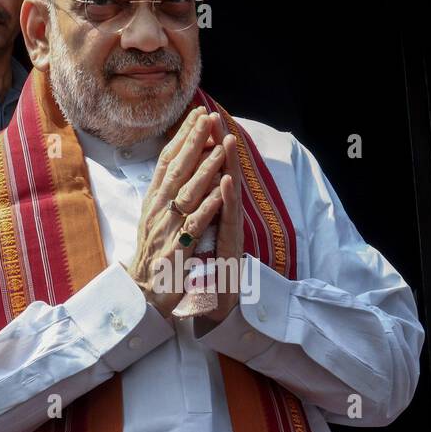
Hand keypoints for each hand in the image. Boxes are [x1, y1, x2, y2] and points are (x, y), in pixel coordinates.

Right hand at [126, 107, 227, 316]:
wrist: (142, 291)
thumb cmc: (153, 253)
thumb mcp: (153, 217)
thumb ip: (165, 191)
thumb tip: (176, 163)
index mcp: (153, 200)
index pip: (166, 161)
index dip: (182, 136)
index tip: (197, 114)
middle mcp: (157, 210)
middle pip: (176, 169)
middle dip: (193, 142)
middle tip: (208, 118)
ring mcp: (167, 229)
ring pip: (187, 193)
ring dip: (204, 169)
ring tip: (220, 147)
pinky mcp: (178, 250)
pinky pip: (195, 225)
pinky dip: (207, 208)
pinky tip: (219, 193)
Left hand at [201, 129, 242, 323]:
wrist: (218, 310)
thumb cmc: (210, 276)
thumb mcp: (201, 240)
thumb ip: (204, 215)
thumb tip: (199, 193)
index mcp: (216, 217)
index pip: (212, 179)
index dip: (208, 154)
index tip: (203, 125)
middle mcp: (226, 222)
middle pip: (224, 179)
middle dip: (221, 150)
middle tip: (218, 121)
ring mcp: (230, 234)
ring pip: (231, 196)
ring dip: (230, 167)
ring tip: (227, 141)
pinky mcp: (230, 251)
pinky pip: (227, 222)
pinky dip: (226, 201)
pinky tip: (225, 183)